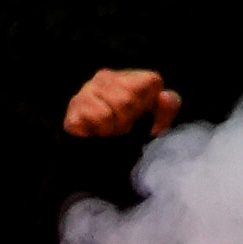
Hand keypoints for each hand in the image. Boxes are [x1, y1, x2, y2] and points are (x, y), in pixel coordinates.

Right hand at [63, 66, 180, 139]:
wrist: (96, 166)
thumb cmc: (130, 141)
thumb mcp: (156, 126)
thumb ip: (167, 110)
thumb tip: (165, 96)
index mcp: (131, 78)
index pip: (151, 82)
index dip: (149, 106)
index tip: (140, 119)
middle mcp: (106, 77)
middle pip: (129, 98)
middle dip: (129, 121)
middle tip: (121, 130)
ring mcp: (87, 89)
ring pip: (114, 108)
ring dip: (114, 128)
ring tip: (108, 131)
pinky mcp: (75, 106)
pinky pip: (99, 117)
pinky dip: (101, 131)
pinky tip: (95, 133)